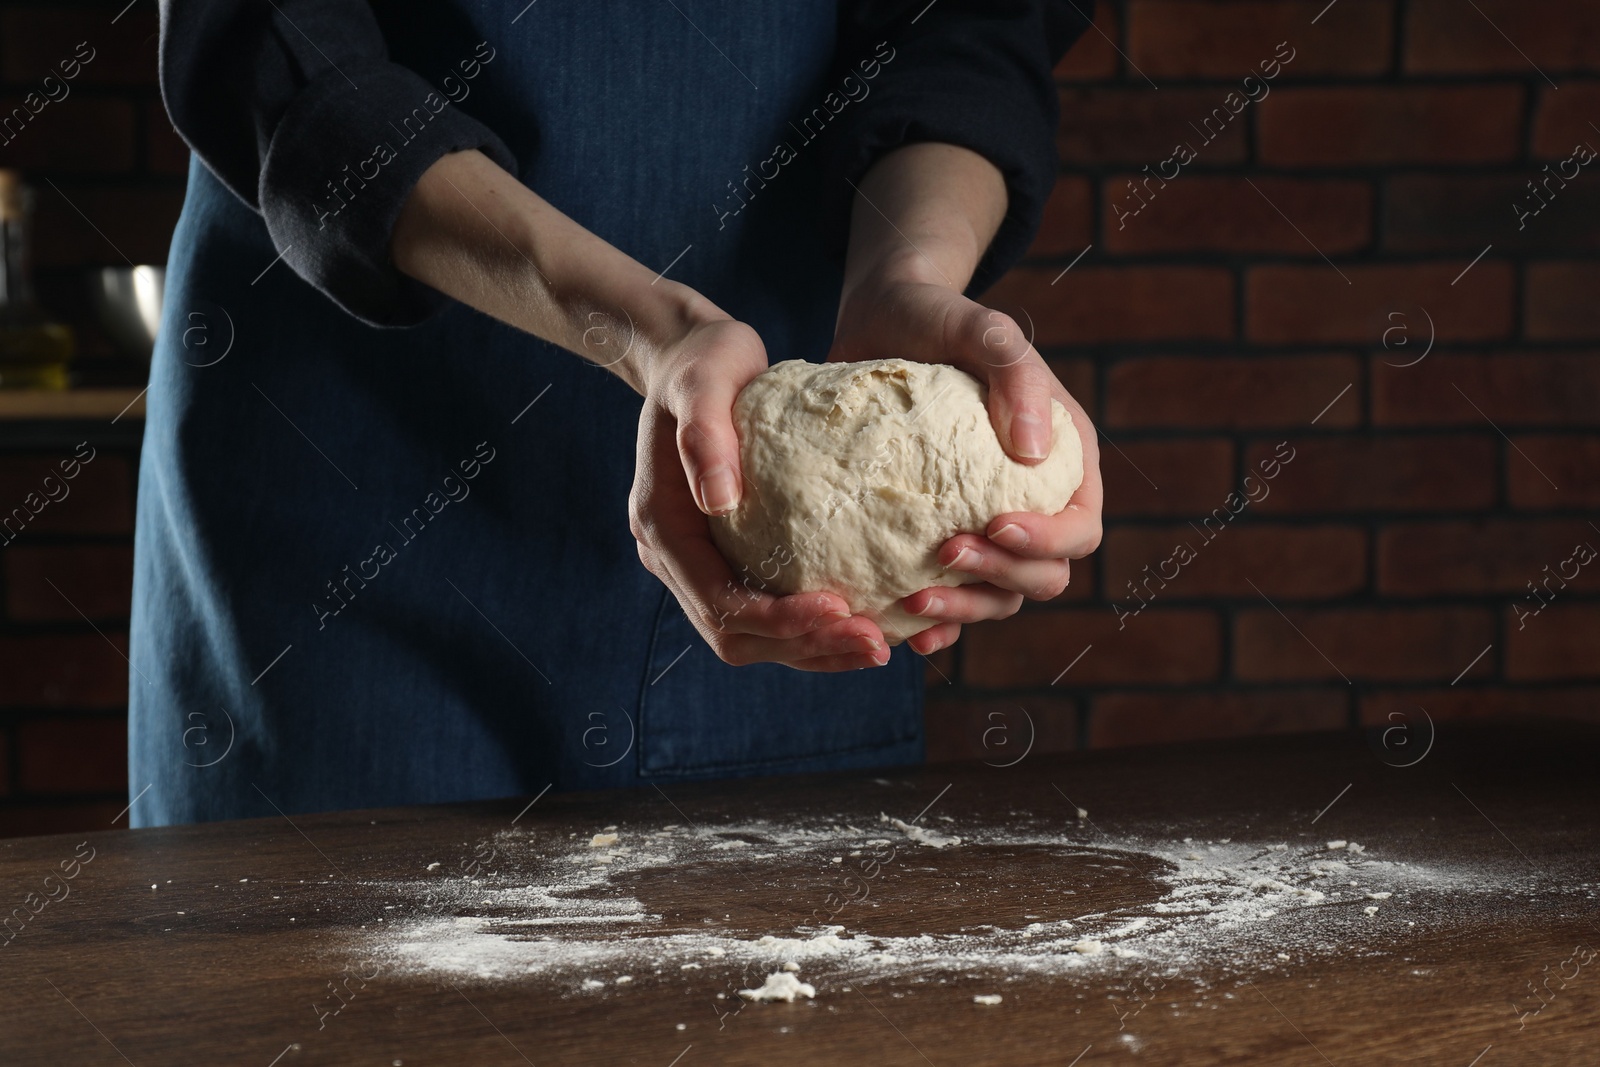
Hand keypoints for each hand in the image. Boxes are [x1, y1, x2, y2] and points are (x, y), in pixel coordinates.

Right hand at [629, 317, 892, 671]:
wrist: (690, 355)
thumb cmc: (703, 361)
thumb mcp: (702, 379)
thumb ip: (704, 434)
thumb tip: (720, 501)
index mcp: (662, 527)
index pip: (718, 603)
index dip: (777, 618)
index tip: (839, 607)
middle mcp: (675, 559)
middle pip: (737, 636)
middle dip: (804, 646)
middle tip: (875, 641)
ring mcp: (700, 563)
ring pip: (753, 638)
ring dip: (814, 650)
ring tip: (878, 644)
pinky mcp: (730, 556)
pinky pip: (768, 610)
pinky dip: (812, 628)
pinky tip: (862, 619)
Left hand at [828, 265, 1103, 656]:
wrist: (880, 322)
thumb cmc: (939, 317)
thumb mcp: (983, 328)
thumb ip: (1016, 376)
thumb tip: (1033, 453)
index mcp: (1062, 461)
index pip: (1079, 527)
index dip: (1048, 541)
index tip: (995, 525)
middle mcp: (1031, 502)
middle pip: (1044, 576)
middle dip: (1001, 577)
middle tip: (944, 554)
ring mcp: (983, 525)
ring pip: (998, 597)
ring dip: (964, 608)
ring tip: (913, 596)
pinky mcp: (935, 535)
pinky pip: (950, 596)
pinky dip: (935, 620)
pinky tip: (903, 626)